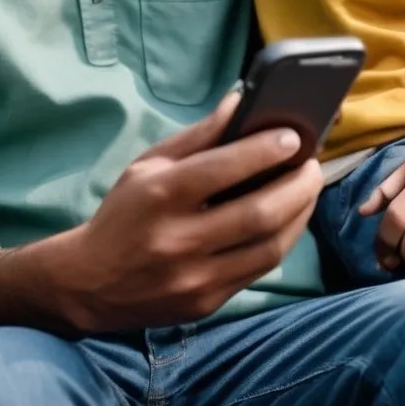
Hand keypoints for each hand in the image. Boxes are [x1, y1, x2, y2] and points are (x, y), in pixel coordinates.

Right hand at [55, 92, 322, 332]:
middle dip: (297, 185)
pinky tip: (287, 219)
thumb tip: (240, 104)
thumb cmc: (124, 212)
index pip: (222, 169)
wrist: (91, 281)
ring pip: (269, 246)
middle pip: (258, 212)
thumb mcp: (148, 165)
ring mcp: (195, 276)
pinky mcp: (208, 302)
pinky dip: (282, 240)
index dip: (264, 150)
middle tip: (313, 164)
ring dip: (299, 215)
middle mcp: (178, 237)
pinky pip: (259, 270)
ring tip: (308, 189)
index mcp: (159, 194)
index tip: (293, 137)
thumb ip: (197, 137)